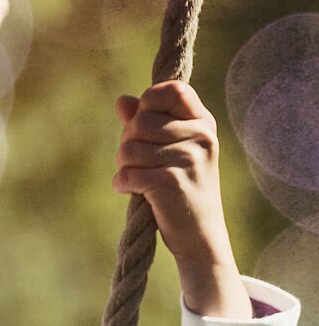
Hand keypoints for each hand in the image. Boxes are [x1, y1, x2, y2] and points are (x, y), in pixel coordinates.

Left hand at [112, 81, 248, 318]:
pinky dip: (121, 185)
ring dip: (122, 167)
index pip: (169, 90)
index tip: (142, 125)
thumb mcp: (171, 151)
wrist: (200, 235)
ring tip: (137, 180)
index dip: (147, 102)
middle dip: (127, 143)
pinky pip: (126, 174)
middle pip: (138, 121)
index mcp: (203, 123)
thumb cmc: (181, 188)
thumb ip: (147, 123)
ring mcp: (189, 159)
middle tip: (136, 163)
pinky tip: (134, 193)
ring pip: (127, 148)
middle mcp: (201, 137)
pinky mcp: (171, 183)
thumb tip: (122, 100)